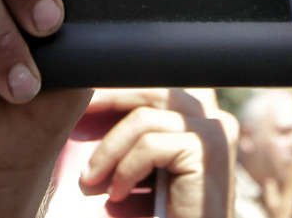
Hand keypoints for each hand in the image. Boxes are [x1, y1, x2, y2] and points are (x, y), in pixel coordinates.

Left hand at [77, 89, 237, 217]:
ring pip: (144, 118)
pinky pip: (150, 146)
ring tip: (91, 179)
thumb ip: (135, 140)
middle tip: (77, 120)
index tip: (86, 104)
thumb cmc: (169, 215)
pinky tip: (118, 194)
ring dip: (109, 150)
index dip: (119, 90)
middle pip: (152, 89)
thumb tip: (89, 112)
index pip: (157, 86)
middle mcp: (215, 118)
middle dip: (109, 100)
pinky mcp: (205, 152)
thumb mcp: (148, 170)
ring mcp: (214, 132)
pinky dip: (126, 170)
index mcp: (202, 118)